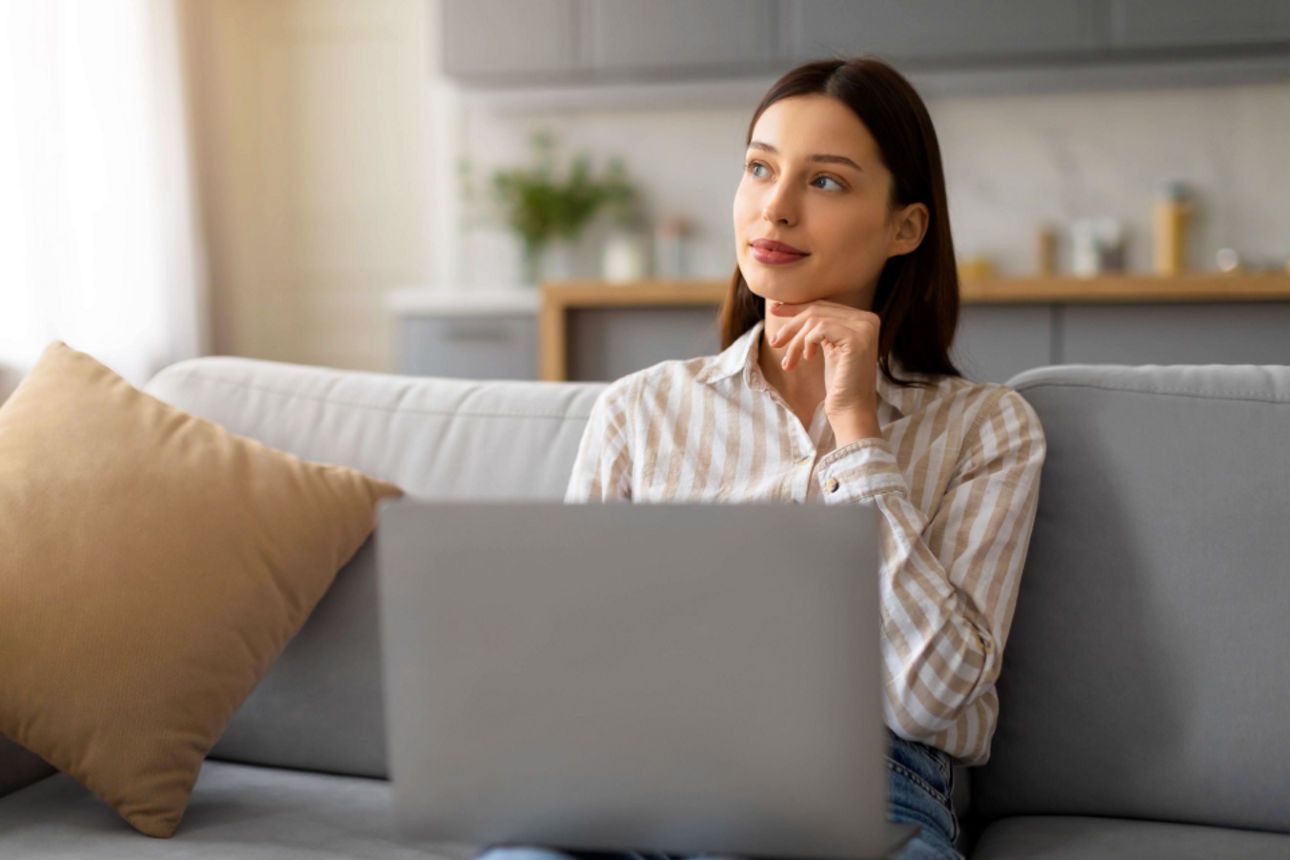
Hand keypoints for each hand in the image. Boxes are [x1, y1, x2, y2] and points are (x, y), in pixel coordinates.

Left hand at [767, 299, 882, 442]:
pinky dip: (808, 342)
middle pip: (818, 309)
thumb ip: (820, 328)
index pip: (824, 305)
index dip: (797, 307)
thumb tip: (789, 308)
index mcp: (863, 320)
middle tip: (774, 342)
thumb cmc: (839, 383)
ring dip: (796, 341)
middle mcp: (868, 320)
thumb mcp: (828, 348)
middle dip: (791, 324)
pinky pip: (820, 328)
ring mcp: (864, 328)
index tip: (775, 310)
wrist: (851, 409)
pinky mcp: (856, 338)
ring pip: (815, 319)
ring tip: (790, 362)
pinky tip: (808, 359)